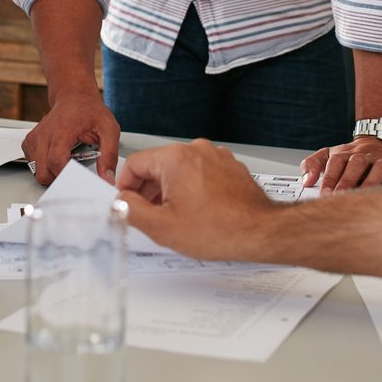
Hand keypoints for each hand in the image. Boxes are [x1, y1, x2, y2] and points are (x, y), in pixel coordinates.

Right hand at [23, 91, 119, 184]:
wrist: (74, 96)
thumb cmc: (90, 111)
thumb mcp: (109, 129)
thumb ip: (109, 154)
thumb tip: (107, 178)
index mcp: (62, 130)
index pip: (56, 161)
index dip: (66, 176)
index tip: (78, 181)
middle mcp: (44, 134)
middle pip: (43, 172)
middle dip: (59, 179)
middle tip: (74, 173)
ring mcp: (34, 137)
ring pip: (37, 171)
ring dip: (52, 173)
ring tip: (67, 161)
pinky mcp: (29, 141)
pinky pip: (32, 164)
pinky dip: (44, 166)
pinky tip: (57, 156)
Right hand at [116, 139, 276, 259]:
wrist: (259, 231)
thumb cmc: (219, 228)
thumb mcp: (162, 227)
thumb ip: (132, 210)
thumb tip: (121, 201)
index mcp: (175, 158)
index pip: (135, 163)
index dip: (125, 186)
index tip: (127, 202)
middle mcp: (196, 149)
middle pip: (158, 165)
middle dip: (149, 190)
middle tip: (149, 215)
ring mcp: (215, 156)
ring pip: (180, 169)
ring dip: (171, 190)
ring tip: (176, 217)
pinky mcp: (229, 166)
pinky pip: (201, 172)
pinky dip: (193, 188)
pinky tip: (197, 212)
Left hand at [301, 136, 381, 192]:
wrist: (381, 142)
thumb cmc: (353, 157)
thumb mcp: (330, 155)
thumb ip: (313, 164)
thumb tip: (306, 180)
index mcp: (346, 152)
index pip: (336, 162)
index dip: (330, 177)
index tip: (324, 194)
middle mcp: (365, 155)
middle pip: (356, 164)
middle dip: (347, 182)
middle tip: (340, 198)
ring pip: (378, 169)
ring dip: (370, 184)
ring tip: (361, 199)